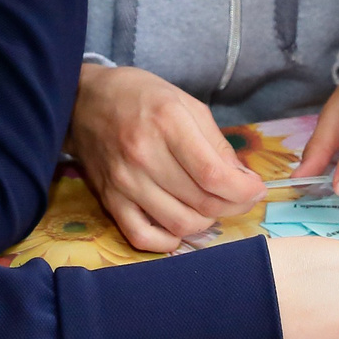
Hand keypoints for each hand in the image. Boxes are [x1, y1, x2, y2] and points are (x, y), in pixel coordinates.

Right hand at [66, 63, 264, 253]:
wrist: (83, 100)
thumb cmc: (140, 96)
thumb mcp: (186, 103)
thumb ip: (217, 143)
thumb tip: (242, 180)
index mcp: (167, 123)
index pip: (214, 176)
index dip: (244, 191)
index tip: (255, 188)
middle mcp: (143, 155)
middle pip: (202, 203)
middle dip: (233, 205)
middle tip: (239, 197)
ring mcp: (124, 181)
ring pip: (180, 224)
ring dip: (206, 222)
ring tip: (211, 206)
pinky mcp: (109, 200)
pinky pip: (142, 237)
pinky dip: (168, 242)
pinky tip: (179, 227)